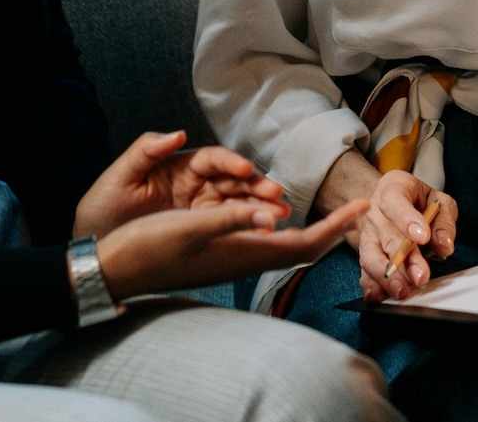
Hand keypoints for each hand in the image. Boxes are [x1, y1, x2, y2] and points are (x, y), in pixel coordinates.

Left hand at [72, 130, 287, 238]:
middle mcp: (195, 185)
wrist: (95, 252)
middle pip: (233, 180)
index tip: (244, 168)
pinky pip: (231, 227)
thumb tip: (177, 133)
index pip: (212, 159)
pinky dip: (250, 228)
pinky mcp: (203, 232)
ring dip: (261, 206)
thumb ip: (145, 151)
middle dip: (256, 185)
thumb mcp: (118, 179)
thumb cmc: (102, 210)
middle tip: (276, 195)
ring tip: (280, 215)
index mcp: (178, 167)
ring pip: (238, 203)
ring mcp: (201, 209)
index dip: (230, 161)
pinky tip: (267, 233)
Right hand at [96, 198, 369, 299]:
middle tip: (356, 209)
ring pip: (283, 248)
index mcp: (242, 254)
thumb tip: (272, 216)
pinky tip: (278, 216)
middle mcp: (242, 260)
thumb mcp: (189, 226)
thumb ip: (231, 219)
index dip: (336, 227)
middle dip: (332, 230)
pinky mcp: (219, 256)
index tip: (363, 207)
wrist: (114, 270)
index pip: (304, 245)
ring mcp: (231, 260)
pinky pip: (264, 245)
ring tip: (328, 210)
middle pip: (301, 249)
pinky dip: (284, 230)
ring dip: (310, 230)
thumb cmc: (148, 247)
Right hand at [349, 166, 459, 302]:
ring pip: (372, 256)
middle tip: (421, 276)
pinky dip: (370, 286)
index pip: (396, 202)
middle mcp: (374, 212)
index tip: (423, 238)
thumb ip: (443, 221)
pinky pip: (364, 272)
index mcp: (392, 189)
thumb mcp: (438, 201)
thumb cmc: (418, 202)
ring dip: (387, 277)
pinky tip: (378, 297)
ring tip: (403, 290)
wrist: (393, 203)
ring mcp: (367, 235)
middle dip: (404, 258)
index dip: (407, 220)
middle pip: (387, 235)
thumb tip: (444, 245)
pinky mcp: (365, 256)